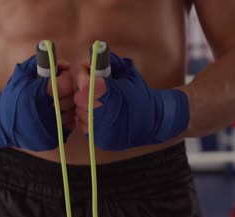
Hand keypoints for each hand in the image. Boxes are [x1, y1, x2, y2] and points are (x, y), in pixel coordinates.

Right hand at [0, 55, 74, 150]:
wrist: (0, 123)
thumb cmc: (13, 95)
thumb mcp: (22, 73)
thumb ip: (41, 62)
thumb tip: (64, 63)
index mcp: (35, 96)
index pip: (65, 84)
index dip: (65, 77)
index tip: (60, 76)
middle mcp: (42, 115)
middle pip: (70, 99)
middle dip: (66, 92)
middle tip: (60, 89)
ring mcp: (48, 130)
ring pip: (71, 113)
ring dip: (67, 106)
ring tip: (56, 102)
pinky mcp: (51, 140)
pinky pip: (69, 125)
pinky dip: (65, 119)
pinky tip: (55, 114)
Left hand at [74, 52, 189, 150]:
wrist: (155, 122)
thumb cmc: (140, 95)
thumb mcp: (127, 73)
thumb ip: (108, 62)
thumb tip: (90, 57)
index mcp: (112, 95)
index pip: (84, 84)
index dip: (84, 77)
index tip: (88, 73)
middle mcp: (105, 114)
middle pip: (79, 99)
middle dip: (84, 91)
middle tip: (94, 89)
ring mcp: (101, 130)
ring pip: (80, 113)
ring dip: (85, 106)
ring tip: (99, 103)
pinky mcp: (100, 140)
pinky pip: (84, 126)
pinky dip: (89, 119)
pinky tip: (101, 115)